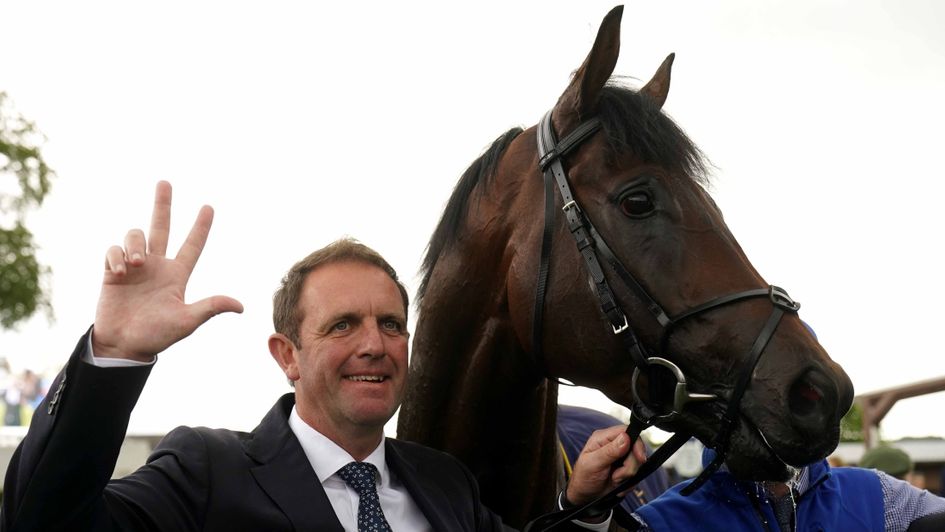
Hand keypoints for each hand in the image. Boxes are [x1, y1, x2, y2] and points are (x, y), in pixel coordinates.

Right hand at [92, 181, 242, 360]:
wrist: (124, 345)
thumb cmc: (157, 336)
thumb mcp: (186, 321)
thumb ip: (210, 308)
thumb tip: (240, 306)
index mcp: (177, 275)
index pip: (192, 245)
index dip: (200, 227)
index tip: (209, 207)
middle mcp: (157, 266)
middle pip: (161, 227)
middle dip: (163, 205)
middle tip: (165, 182)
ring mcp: (135, 267)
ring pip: (135, 235)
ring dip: (135, 244)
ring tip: (136, 264)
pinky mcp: (112, 272)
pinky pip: (113, 250)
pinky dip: (117, 256)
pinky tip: (120, 273)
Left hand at [566, 425, 644, 506]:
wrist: (586, 496)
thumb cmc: (583, 478)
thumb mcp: (593, 464)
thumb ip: (609, 451)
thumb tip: (625, 438)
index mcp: (603, 438)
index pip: (627, 431)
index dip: (636, 443)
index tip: (640, 458)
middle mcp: (613, 445)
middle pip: (636, 448)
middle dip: (629, 465)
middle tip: (616, 474)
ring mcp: (621, 457)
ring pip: (638, 462)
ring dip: (627, 475)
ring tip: (614, 478)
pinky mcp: (626, 468)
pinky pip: (637, 474)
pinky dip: (629, 482)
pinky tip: (617, 483)